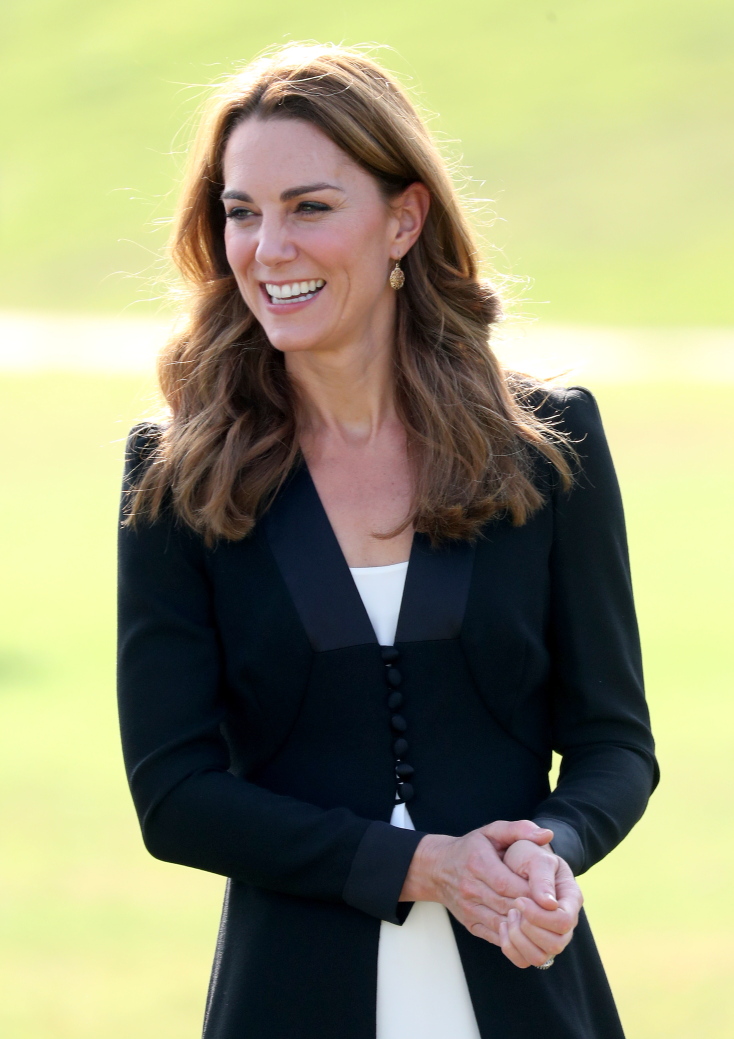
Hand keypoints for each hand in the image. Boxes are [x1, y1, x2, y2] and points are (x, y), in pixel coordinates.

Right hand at [400, 820, 553, 945]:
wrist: (437, 868)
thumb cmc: (470, 848)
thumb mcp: (492, 832)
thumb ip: (520, 830)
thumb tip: (547, 835)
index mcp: (478, 863)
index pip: (508, 883)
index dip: (531, 892)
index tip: (550, 893)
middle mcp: (470, 888)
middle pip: (507, 905)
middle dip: (532, 910)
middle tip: (554, 911)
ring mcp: (469, 908)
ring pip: (502, 923)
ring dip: (525, 926)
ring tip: (545, 922)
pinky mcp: (470, 924)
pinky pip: (495, 936)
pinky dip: (513, 937)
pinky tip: (528, 931)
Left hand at [498, 845, 582, 967]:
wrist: (515, 859)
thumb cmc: (527, 855)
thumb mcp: (535, 857)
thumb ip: (542, 876)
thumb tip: (549, 904)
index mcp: (571, 898)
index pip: (564, 921)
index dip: (540, 916)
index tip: (519, 899)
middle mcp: (564, 922)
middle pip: (555, 945)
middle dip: (530, 928)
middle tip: (514, 907)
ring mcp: (550, 935)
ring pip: (540, 958)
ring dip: (519, 940)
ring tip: (508, 917)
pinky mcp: (532, 943)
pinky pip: (524, 961)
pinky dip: (511, 948)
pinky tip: (502, 926)